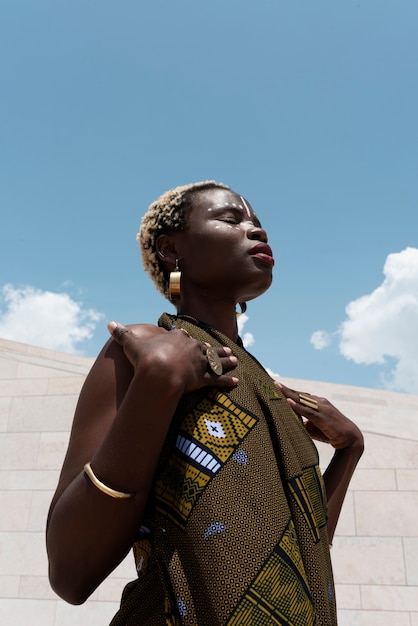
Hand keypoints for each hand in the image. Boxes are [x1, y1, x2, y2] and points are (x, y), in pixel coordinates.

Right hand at [108, 321, 238, 393]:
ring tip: (235, 360)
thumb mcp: (131, 343)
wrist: (159, 372)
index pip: (182, 335)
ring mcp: (199, 362)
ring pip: (216, 360)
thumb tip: (110, 324)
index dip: (184, 337)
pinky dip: (227, 381)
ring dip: (226, 360)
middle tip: (224, 348)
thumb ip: (122, 334)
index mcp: (177, 338)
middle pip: (204, 346)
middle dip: (213, 348)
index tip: (187, 337)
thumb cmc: (145, 358)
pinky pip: (218, 380)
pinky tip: (235, 382)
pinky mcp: (203, 378)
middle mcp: (192, 347)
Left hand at [276, 382, 363, 450]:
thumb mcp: (313, 426)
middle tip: (271, 381)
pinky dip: (297, 407)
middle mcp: (319, 402)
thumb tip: (289, 422)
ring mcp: (322, 408)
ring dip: (288, 393)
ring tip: (276, 386)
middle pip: (298, 394)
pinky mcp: (323, 418)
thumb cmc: (330, 432)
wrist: (351, 438)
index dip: (287, 390)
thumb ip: (302, 422)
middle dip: (284, 388)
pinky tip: (288, 402)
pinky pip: (308, 411)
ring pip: (301, 399)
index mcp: (317, 402)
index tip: (274, 385)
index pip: (299, 395)